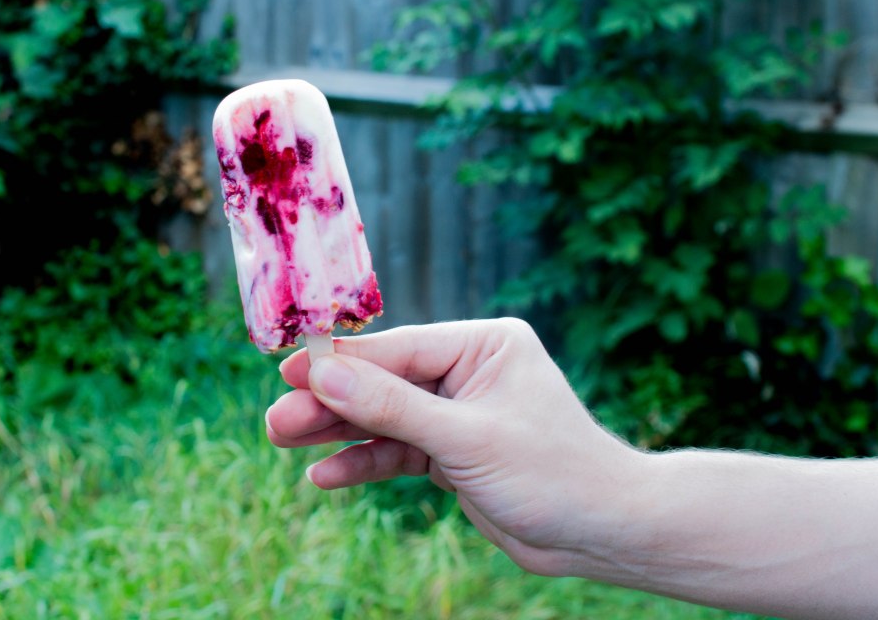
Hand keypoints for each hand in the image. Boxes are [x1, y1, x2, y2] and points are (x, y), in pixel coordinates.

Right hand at [266, 318, 641, 576]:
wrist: (602, 534)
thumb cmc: (553, 473)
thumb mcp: (466, 439)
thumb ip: (392, 407)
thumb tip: (324, 373)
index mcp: (483, 344)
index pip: (398, 349)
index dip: (341, 362)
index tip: (287, 370)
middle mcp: (467, 370)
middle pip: (382, 383)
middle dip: (330, 403)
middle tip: (275, 420)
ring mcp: (457, 411)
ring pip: (383, 418)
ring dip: (337, 432)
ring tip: (281, 438)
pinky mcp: (451, 452)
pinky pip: (398, 452)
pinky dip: (365, 463)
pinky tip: (326, 475)